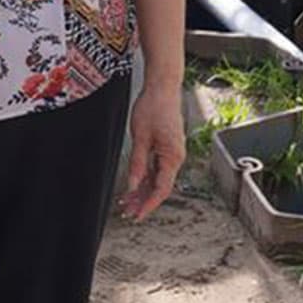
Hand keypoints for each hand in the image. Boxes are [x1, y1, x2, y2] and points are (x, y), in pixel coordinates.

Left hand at [119, 80, 186, 220]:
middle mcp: (176, 157)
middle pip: (160, 186)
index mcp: (173, 157)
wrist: (163, 87)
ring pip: (158, 178)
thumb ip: (137, 163)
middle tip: (127, 212)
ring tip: (127, 202)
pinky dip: (146, 177)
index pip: (161, 189)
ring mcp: (172, 152)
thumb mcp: (140, 137)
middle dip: (144, 200)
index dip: (149, 204)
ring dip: (143, 190)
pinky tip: (134, 185)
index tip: (137, 215)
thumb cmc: (153, 107)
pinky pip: (157, 168)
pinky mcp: (167, 147)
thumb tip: (132, 185)